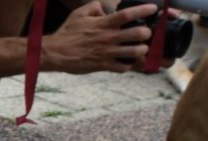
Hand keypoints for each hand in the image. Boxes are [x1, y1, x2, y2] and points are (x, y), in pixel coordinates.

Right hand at [44, 2, 174, 73]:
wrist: (54, 53)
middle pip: (138, 33)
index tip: (153, 9)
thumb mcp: (79, 14)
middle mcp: (108, 37)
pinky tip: (126, 61)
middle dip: (146, 33)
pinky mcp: (102, 65)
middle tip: (144, 34)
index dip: (144, 10)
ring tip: (139, 49)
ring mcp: (106, 53)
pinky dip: (127, 65)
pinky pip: (122, 67)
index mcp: (103, 23)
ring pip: (135, 52)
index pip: (128, 14)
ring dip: (141, 50)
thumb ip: (94, 7)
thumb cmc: (66, 33)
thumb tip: (104, 8)